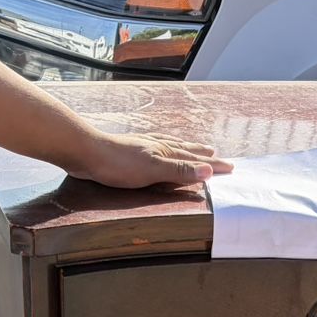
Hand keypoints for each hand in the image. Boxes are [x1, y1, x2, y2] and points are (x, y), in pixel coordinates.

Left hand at [66, 129, 233, 188]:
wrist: (87, 151)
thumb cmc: (119, 164)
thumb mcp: (154, 170)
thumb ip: (180, 170)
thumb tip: (208, 170)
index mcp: (166, 152)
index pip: (195, 160)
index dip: (213, 165)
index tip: (230, 167)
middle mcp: (157, 146)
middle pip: (186, 150)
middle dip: (202, 155)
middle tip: (216, 155)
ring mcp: (144, 146)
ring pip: (172, 146)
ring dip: (186, 149)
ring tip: (195, 149)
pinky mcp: (131, 150)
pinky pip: (157, 146)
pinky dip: (166, 147)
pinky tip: (160, 147)